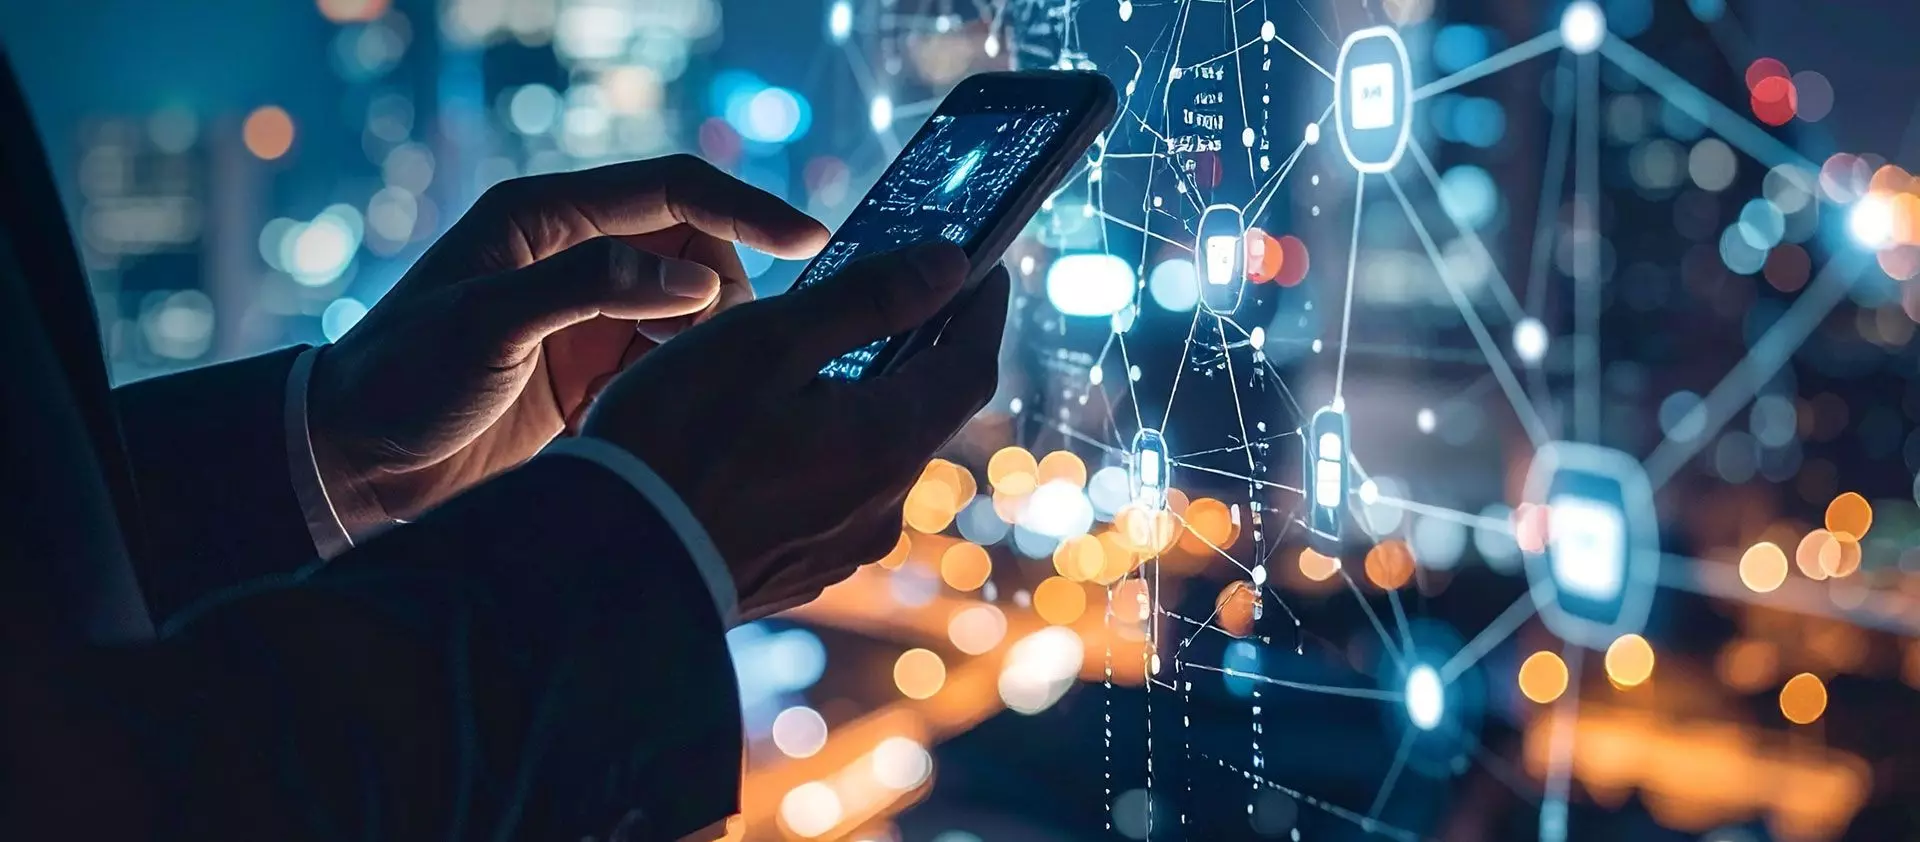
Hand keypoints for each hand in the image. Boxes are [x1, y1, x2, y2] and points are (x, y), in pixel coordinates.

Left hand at [309, 155, 828, 532]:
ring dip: (695, 358)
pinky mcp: (593, 377)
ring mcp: (588, 319)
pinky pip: (669, 371)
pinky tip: (633, 426)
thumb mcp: (487, 324)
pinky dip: (671, 395)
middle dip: (719, 305)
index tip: (812, 241)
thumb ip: (591, 288)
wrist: (351, 468)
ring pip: (693, 319)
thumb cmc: (400, 381)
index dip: (748, 208)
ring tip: (650, 402)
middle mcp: (575, 258)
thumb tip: (698, 285)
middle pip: (698, 255)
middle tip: (704, 366)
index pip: (674, 190)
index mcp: (547, 219)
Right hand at [582, 242, 1007, 621]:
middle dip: (917, 352)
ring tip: (815, 359)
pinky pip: (833, 497)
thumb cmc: (675, 441)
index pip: (971, 366)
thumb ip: (867, 299)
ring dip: (863, 404)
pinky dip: (823, 451)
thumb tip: (951, 265)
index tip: (980, 266)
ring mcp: (842, 551)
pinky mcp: (799, 573)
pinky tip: (770, 431)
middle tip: (891, 297)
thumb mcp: (768, 341)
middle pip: (926, 413)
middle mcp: (883, 509)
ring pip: (875, 457)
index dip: (980, 309)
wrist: (602, 571)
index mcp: (887, 445)